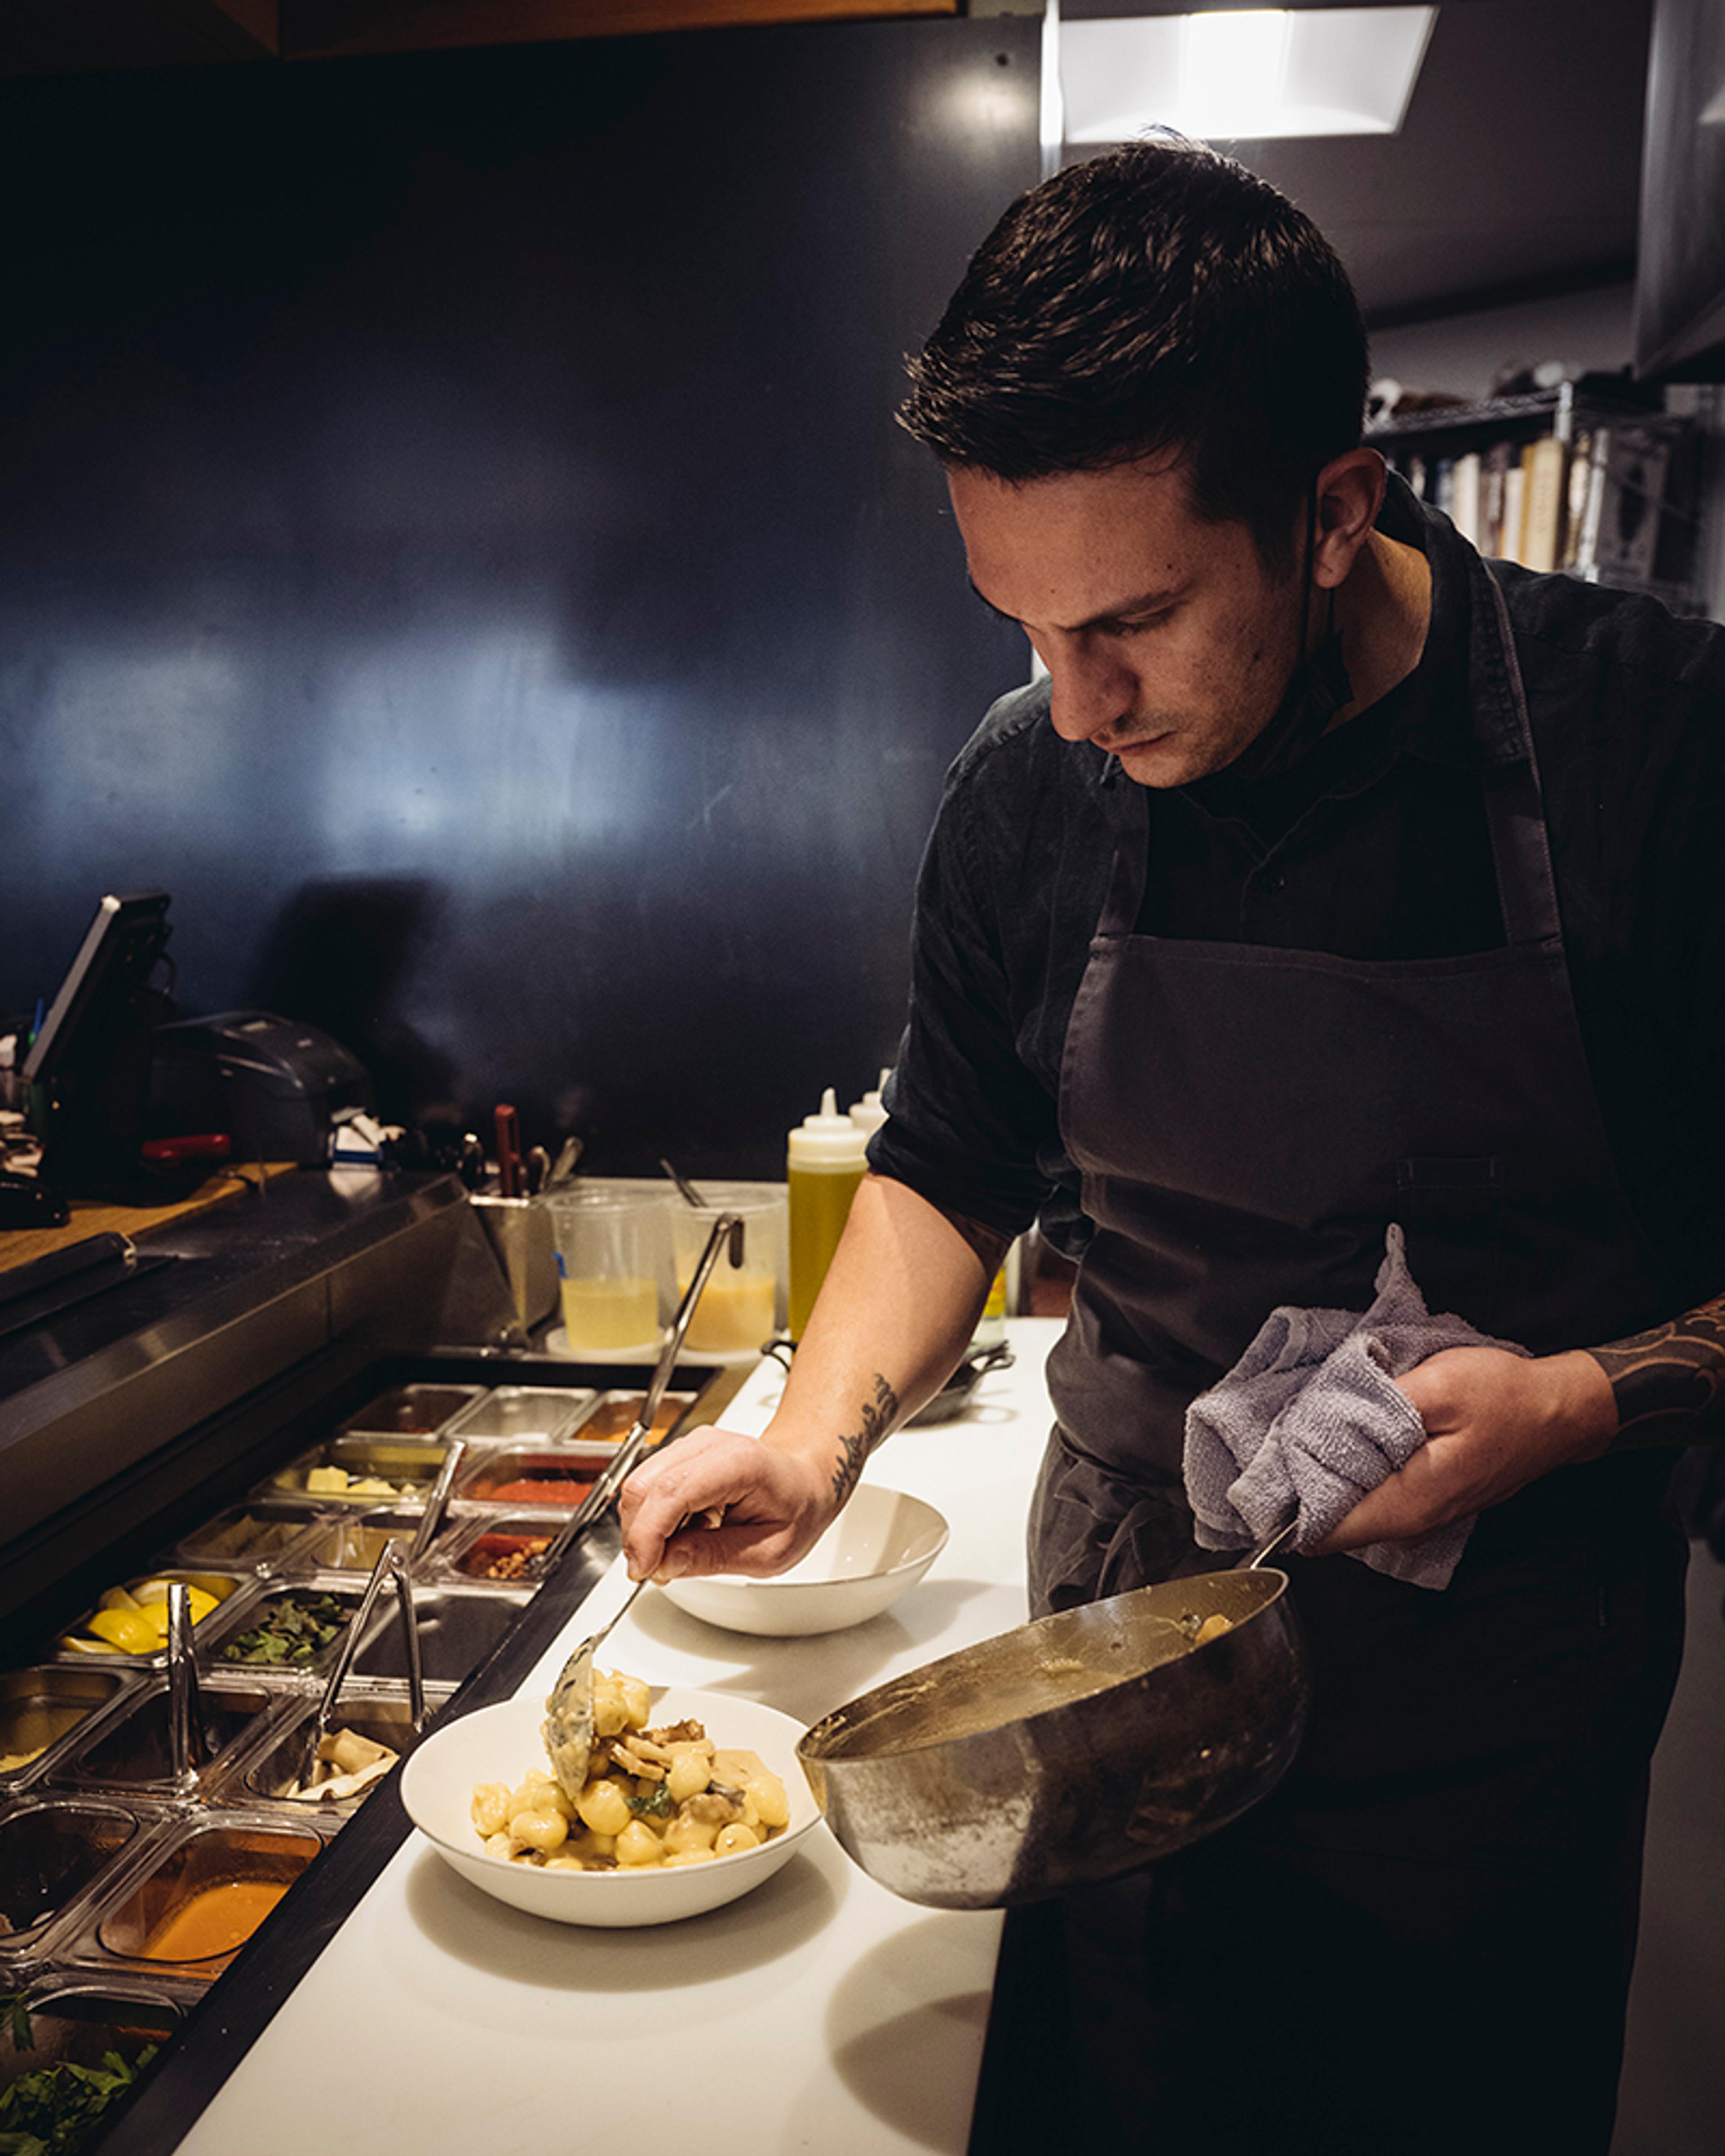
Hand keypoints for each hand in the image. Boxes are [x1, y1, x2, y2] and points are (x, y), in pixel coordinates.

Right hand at [617, 1423, 839, 1583]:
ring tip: (679, 1551)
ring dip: (643, 1529)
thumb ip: (714, 1557)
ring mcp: (690, 1446)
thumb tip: (665, 1564)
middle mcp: (707, 1445)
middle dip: (638, 1537)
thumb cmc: (796, 1508)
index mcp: (737, 1464)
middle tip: (658, 1572)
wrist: (804, 1478)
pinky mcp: (679, 1456)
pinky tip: (683, 1532)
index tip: (644, 1571)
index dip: (647, 1535)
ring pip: (638, 1487)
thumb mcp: (769, 1551)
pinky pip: (647, 1488)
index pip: (672, 1492)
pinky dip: (652, 1519)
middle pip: (643, 1487)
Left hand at [1313, 1346, 1618, 1553]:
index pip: (1323, 1531)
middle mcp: (1411, 1522)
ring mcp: (1421, 1516)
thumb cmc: (1505, 1397)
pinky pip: (1375, 1494)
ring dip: (1333, 1471)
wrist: (1561, 1411)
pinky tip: (1360, 1432)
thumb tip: (1320, 1427)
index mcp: (1407, 1503)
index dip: (1291, 1499)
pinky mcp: (1427, 1500)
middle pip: (1332, 1520)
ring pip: (1353, 1507)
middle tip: (1297, 1428)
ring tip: (1326, 1424)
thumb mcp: (1437, 1385)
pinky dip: (1359, 1468)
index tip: (1277, 1460)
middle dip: (1307, 1480)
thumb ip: (1375, 1410)